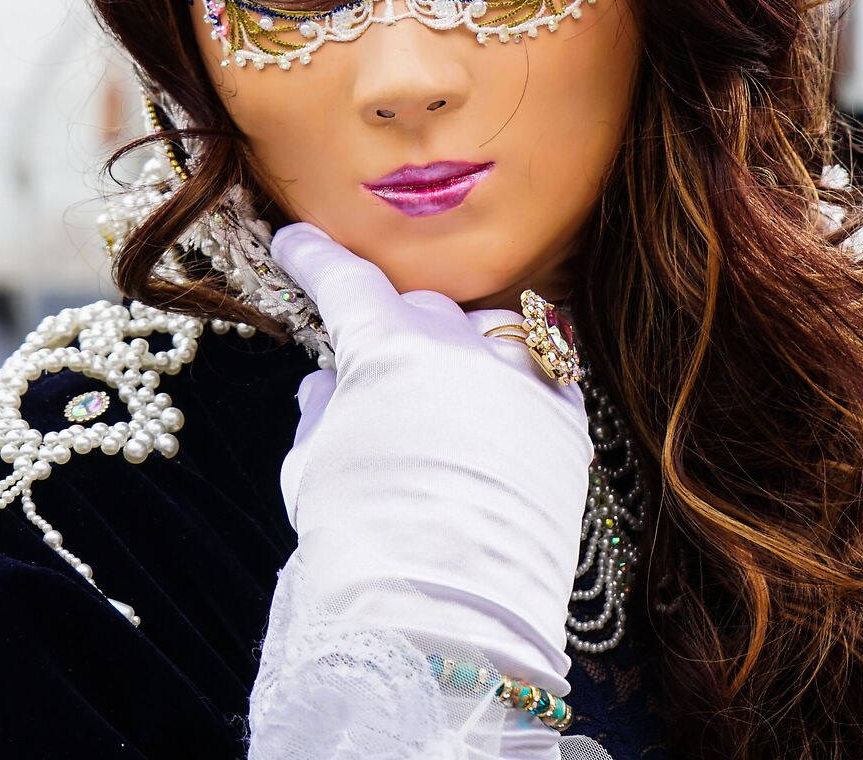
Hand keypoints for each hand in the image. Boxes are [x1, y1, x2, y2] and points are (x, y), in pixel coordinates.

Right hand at [272, 224, 591, 689]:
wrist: (447, 619)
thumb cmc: (362, 544)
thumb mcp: (314, 470)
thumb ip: (320, 410)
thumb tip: (327, 383)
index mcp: (387, 350)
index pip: (345, 280)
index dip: (314, 259)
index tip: (296, 243)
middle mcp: (460, 347)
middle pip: (418, 308)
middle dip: (390, 326)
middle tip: (372, 364)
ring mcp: (520, 378)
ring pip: (484, 330)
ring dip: (457, 350)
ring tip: (440, 398)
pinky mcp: (567, 418)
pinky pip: (541, 367)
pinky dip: (512, 376)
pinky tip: (498, 402)